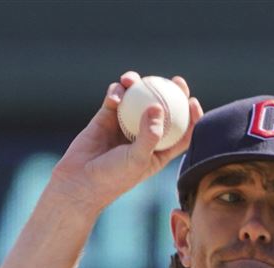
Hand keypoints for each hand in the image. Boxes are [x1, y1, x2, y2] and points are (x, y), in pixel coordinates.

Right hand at [49, 71, 202, 210]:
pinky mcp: (106, 117)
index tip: (192, 101)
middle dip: (173, 91)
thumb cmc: (113, 178)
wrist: (80, 180)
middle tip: (175, 80)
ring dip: (138, 85)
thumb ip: (149, 135)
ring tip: (133, 81)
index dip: (192, 116)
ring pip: (138, 98)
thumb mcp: (138, 160)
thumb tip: (158, 107)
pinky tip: (115, 95)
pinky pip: (115, 98)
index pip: (182, 131)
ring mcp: (125, 124)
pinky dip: (116, 92)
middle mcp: (144, 135)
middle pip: (164, 109)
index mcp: (159, 150)